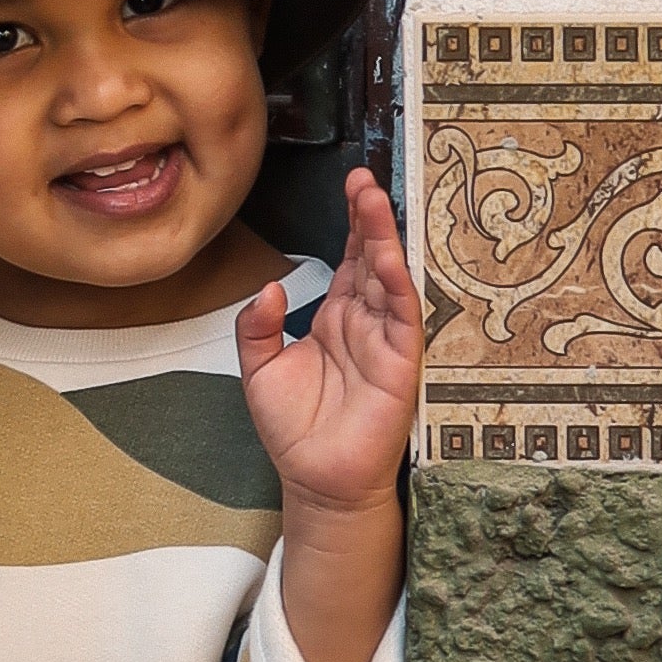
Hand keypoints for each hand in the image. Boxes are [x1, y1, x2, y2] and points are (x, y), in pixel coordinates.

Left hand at [234, 167, 420, 510]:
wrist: (316, 481)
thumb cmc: (295, 432)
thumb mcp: (260, 370)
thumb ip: (257, 327)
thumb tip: (269, 288)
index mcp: (336, 319)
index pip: (349, 260)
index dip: (351, 223)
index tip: (351, 186)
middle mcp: (365, 323)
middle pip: (371, 259)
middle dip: (369, 218)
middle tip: (364, 180)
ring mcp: (386, 341)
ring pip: (390, 279)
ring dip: (384, 239)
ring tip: (375, 200)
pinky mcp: (401, 364)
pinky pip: (404, 317)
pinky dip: (400, 284)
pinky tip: (391, 256)